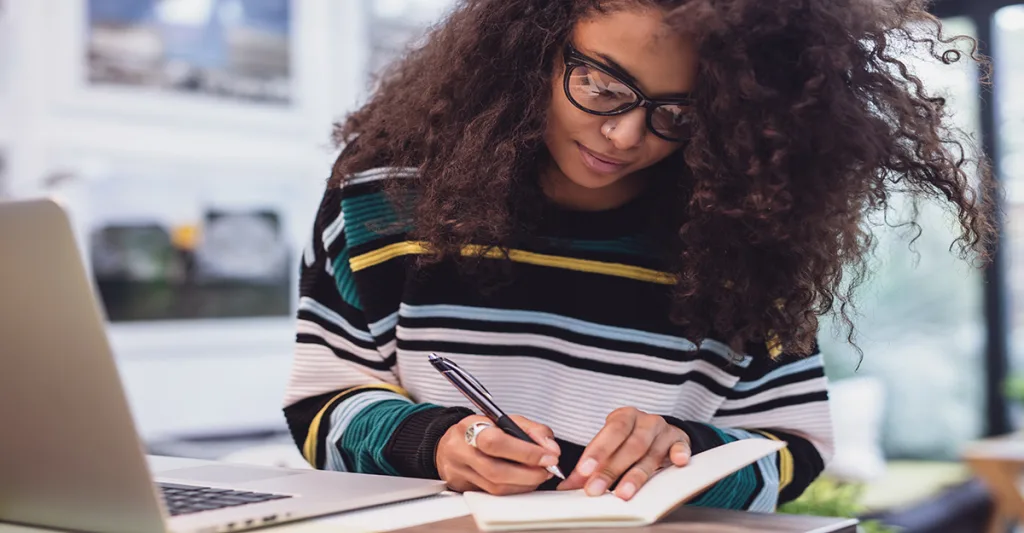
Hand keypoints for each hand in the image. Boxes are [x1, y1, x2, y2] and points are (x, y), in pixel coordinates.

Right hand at [436, 414, 560, 494]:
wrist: (448, 443)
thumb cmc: (479, 430)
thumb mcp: (504, 420)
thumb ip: (532, 430)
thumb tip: (550, 448)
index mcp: (471, 427)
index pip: (497, 442)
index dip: (526, 452)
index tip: (548, 456)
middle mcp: (461, 450)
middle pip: (496, 471)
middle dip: (529, 474)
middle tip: (547, 470)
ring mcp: (459, 471)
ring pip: (496, 487)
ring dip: (524, 484)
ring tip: (537, 475)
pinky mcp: (462, 487)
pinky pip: (493, 494)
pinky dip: (514, 489)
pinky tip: (522, 482)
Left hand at [557, 407, 689, 500]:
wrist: (659, 432)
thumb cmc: (629, 440)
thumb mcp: (609, 447)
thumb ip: (590, 466)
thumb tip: (567, 487)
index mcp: (624, 417)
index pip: (610, 433)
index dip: (597, 452)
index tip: (583, 472)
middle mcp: (645, 421)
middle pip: (630, 446)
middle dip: (611, 470)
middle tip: (595, 489)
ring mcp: (664, 431)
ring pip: (651, 453)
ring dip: (636, 475)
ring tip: (623, 493)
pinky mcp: (680, 442)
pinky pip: (681, 447)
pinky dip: (679, 454)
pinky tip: (677, 462)